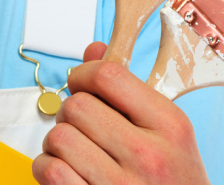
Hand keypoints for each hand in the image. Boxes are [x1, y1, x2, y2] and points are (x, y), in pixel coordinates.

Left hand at [32, 42, 209, 184]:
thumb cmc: (176, 181)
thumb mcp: (171, 134)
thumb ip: (132, 92)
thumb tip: (95, 51)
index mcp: (171, 125)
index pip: (111, 77)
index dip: (85, 73)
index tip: (82, 83)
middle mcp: (148, 154)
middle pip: (78, 105)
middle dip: (71, 111)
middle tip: (82, 124)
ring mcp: (121, 184)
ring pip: (58, 137)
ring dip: (58, 142)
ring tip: (75, 150)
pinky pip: (49, 171)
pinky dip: (47, 167)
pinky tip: (66, 170)